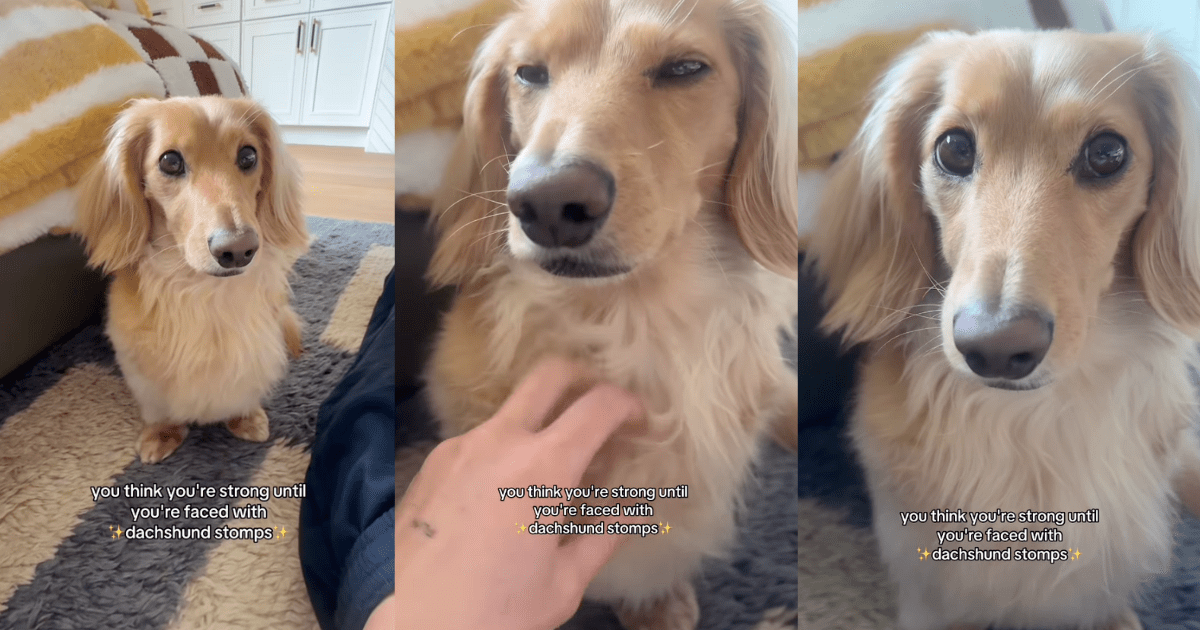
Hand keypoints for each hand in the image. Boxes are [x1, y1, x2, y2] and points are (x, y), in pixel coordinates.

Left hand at [395, 358, 644, 629]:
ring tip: (554, 461)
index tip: (639, 420)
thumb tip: (632, 511)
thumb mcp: (564, 584)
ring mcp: (460, 447)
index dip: (627, 404)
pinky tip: (508, 488)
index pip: (598, 404)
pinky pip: (480, 438)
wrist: (411, 628)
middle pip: (549, 375)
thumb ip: (603, 536)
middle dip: (583, 378)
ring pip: (511, 408)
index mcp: (544, 468)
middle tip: (599, 407)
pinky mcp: (432, 462)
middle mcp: (500, 442)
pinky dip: (505, 447)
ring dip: (540, 419)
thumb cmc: (495, 613)